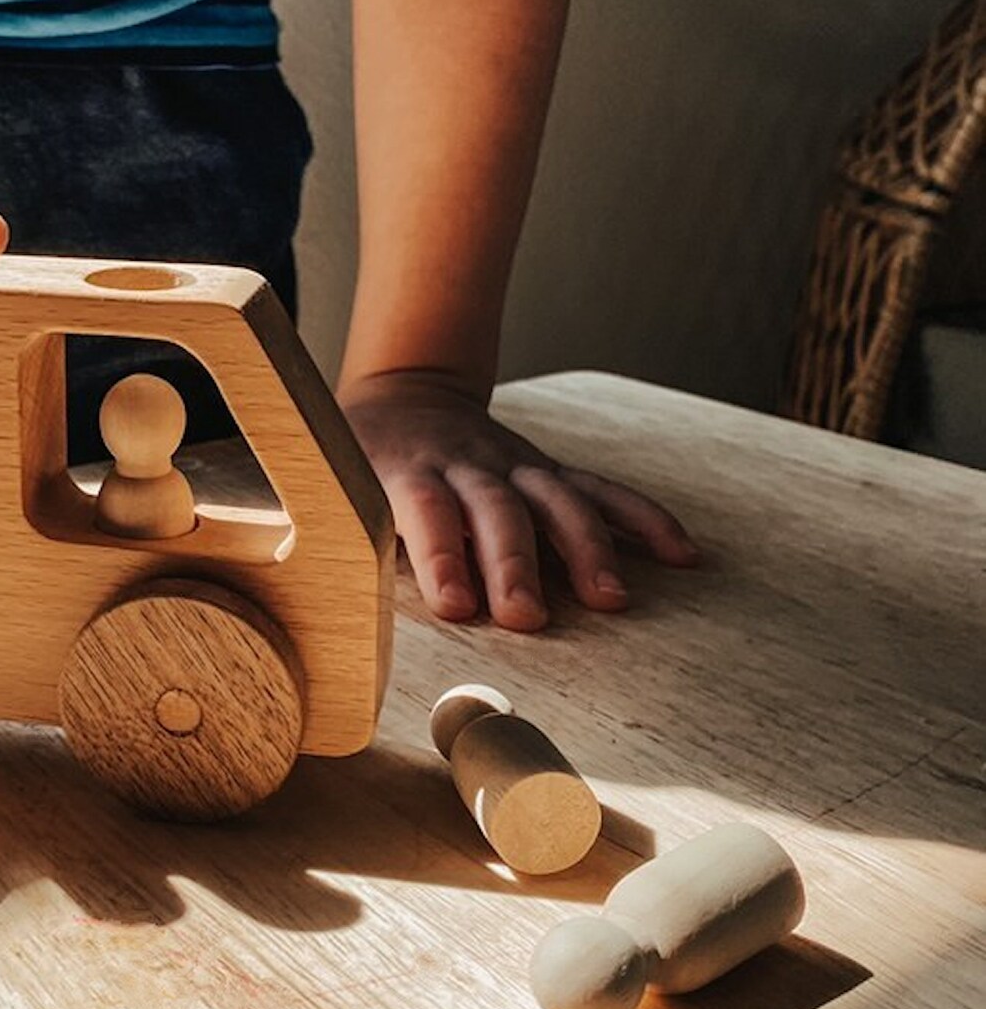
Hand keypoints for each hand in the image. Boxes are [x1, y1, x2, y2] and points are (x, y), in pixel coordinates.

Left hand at [340, 368, 699, 628]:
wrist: (405, 389)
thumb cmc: (361, 457)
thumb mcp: (337, 482)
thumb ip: (344, 530)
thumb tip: (324, 601)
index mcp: (405, 470)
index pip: (423, 509)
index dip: (440, 554)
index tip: (457, 606)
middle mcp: (467, 465)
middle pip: (495, 510)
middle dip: (514, 564)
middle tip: (528, 619)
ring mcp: (515, 465)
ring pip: (556, 500)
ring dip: (587, 548)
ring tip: (613, 601)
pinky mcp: (549, 471)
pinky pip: (603, 490)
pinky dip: (644, 520)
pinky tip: (683, 555)